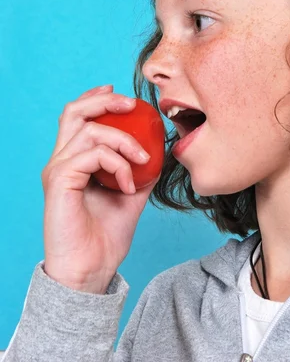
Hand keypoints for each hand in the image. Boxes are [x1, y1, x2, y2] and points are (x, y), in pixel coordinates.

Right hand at [41, 85, 160, 293]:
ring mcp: (58, 170)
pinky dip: (117, 164)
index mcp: (73, 160)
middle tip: (132, 105)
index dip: (95, 98)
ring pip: (89, 131)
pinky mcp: (60, 181)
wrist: (92, 269)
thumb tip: (158, 149)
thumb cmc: (106, 235)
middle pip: (73, 112)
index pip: (77, 117)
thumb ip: (139, 169)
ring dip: (123, 141)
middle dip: (105, 102)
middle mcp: (61, 161)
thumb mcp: (132, 193)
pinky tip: (129, 185)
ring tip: (141, 162)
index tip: (119, 93)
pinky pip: (92, 155)